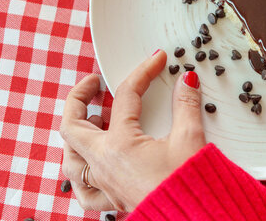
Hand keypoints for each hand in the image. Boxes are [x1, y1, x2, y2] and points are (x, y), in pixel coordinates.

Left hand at [59, 50, 205, 210]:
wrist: (195, 218)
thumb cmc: (189, 186)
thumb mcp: (189, 139)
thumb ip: (185, 106)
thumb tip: (186, 82)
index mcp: (120, 145)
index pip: (126, 96)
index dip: (143, 72)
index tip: (156, 61)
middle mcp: (104, 165)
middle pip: (72, 126)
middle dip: (79, 98)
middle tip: (95, 84)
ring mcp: (105, 184)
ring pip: (70, 159)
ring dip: (75, 135)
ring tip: (90, 119)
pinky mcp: (113, 199)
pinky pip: (83, 191)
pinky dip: (81, 175)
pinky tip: (90, 166)